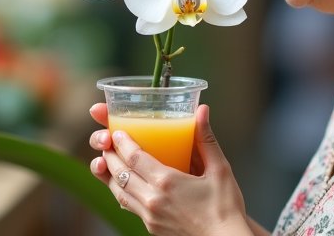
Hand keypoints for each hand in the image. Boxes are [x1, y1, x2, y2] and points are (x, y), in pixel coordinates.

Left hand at [88, 104, 252, 235]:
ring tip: (108, 161)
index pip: (134, 157)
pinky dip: (121, 192)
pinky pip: (128, 206)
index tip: (117, 131)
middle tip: (107, 142)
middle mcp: (152, 199)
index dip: (122, 142)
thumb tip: (202, 110)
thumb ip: (206, 139)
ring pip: (119, 191)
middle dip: (110, 155)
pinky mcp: (151, 228)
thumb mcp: (219, 169)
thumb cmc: (226, 208)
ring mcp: (149, 216)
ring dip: (111, 174)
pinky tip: (123, 185)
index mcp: (166, 182)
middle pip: (120, 173)